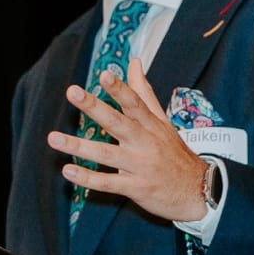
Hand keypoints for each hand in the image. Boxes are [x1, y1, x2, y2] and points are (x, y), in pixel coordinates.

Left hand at [49, 58, 207, 222]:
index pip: (135, 103)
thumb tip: (134, 62)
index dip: (120, 89)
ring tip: (53, 138)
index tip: (104, 74)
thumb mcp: (162, 121)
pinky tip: (67, 171)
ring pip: (106, 154)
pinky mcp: (136, 188)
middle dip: (94, 107)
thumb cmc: (174, 152)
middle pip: (118, 123)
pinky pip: (108, 183)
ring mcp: (140, 166)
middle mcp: (145, 143)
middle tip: (72, 92)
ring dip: (79, 146)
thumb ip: (144, 93)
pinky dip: (88, 179)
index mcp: (151, 125)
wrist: (200, 191)